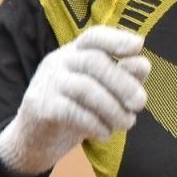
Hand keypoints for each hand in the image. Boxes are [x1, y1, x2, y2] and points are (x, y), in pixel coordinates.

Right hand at [0, 26, 150, 175]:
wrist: (33, 140)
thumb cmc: (74, 111)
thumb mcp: (100, 92)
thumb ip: (122, 78)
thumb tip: (142, 64)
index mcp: (75, 53)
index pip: (94, 37)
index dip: (116, 38)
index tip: (138, 46)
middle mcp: (59, 61)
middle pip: (94, 61)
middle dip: (123, 83)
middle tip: (140, 103)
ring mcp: (47, 82)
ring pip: (85, 88)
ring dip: (112, 108)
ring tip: (126, 123)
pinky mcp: (39, 106)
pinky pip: (71, 111)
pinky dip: (94, 123)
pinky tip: (105, 134)